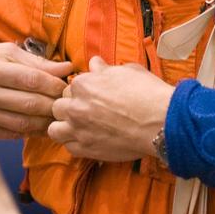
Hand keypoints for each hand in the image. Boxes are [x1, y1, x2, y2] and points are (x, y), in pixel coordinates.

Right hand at [0, 42, 74, 138]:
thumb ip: (34, 60)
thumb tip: (66, 68)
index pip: (30, 79)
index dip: (54, 84)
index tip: (67, 85)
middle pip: (29, 103)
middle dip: (55, 104)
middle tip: (68, 102)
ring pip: (23, 123)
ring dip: (47, 121)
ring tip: (59, 115)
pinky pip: (12, 134)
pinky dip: (31, 132)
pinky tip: (42, 125)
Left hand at [48, 56, 174, 161]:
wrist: (160, 121)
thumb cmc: (147, 93)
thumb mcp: (127, 71)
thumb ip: (105, 69)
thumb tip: (95, 64)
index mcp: (83, 84)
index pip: (71, 86)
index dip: (82, 92)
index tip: (93, 96)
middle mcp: (75, 106)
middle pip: (58, 106)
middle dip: (70, 108)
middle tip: (86, 111)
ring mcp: (78, 130)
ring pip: (54, 129)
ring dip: (65, 127)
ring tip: (80, 127)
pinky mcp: (85, 149)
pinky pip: (68, 147)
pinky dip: (75, 144)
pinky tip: (89, 140)